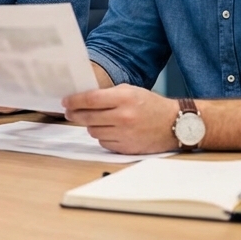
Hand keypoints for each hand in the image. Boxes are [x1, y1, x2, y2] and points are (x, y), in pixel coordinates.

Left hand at [61, 84, 180, 153]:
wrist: (175, 125)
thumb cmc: (151, 105)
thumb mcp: (131, 91)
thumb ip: (108, 94)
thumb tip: (82, 99)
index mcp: (124, 98)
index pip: (90, 99)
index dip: (74, 101)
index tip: (65, 102)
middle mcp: (123, 117)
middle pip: (87, 117)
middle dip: (75, 114)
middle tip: (70, 112)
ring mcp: (124, 134)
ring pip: (93, 131)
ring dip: (91, 125)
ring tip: (97, 120)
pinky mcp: (126, 148)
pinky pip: (103, 143)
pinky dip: (103, 136)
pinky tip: (110, 130)